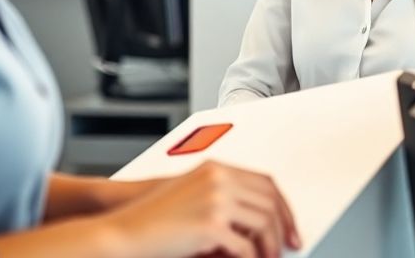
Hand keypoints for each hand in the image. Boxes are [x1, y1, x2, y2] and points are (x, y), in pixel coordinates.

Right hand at [98, 160, 299, 257]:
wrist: (123, 230)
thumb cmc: (153, 219)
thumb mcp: (193, 198)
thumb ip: (225, 201)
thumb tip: (258, 222)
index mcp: (217, 168)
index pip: (265, 182)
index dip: (282, 205)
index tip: (290, 224)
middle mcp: (219, 179)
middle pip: (270, 201)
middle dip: (284, 226)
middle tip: (291, 244)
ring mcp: (216, 199)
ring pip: (263, 222)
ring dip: (270, 244)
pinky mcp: (210, 224)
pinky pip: (245, 245)